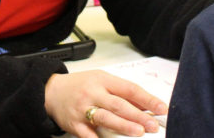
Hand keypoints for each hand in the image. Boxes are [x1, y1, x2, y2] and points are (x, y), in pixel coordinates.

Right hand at [44, 70, 167, 137]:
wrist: (52, 91)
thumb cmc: (81, 85)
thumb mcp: (101, 80)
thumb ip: (121, 92)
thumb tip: (145, 106)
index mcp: (103, 80)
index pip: (129, 89)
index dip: (147, 98)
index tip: (161, 107)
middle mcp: (94, 93)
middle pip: (119, 104)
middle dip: (138, 115)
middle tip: (154, 124)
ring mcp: (83, 109)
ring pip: (106, 117)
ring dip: (124, 126)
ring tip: (140, 131)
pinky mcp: (75, 125)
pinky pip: (89, 135)